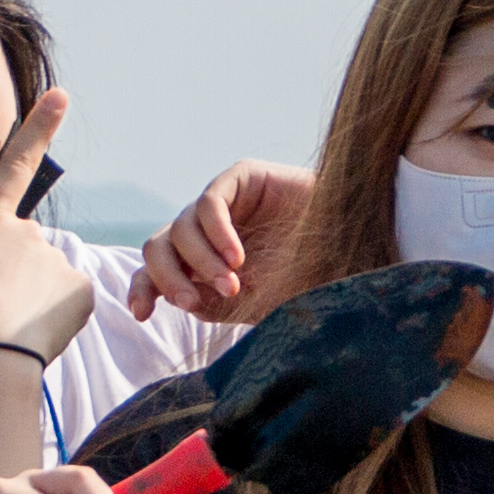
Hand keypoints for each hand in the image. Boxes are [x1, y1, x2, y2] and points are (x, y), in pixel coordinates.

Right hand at [0, 89, 93, 366]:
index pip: (15, 165)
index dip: (40, 128)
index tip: (62, 96)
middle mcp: (25, 233)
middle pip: (18, 248)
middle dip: (6, 273)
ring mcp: (55, 260)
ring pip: (43, 274)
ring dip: (29, 294)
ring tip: (5, 326)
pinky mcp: (79, 291)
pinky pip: (69, 299)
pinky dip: (55, 314)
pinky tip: (33, 334)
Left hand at [132, 159, 311, 323]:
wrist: (351, 245)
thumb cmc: (307, 278)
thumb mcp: (254, 305)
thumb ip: (213, 306)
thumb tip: (178, 299)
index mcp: (201, 263)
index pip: (154, 272)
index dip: (142, 290)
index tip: (142, 315)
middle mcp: (205, 232)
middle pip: (157, 249)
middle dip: (168, 278)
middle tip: (190, 302)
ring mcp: (222, 204)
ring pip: (180, 230)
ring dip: (201, 263)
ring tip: (233, 285)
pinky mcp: (241, 179)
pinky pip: (210, 203)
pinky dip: (217, 234)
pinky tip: (238, 259)